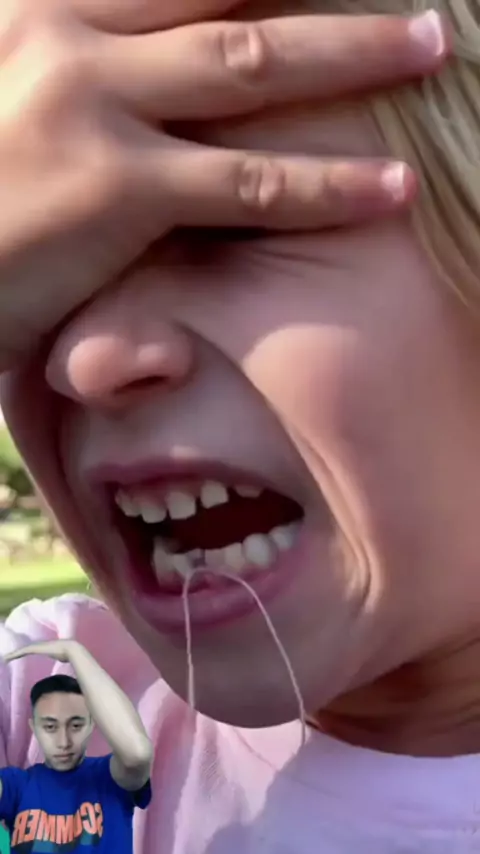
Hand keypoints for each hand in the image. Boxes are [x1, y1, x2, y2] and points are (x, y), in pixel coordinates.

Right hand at [0, 0, 447, 368]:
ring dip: (354, 52)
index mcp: (31, 5)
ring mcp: (91, 103)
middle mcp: (63, 34)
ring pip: (252, 65)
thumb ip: (57, 61)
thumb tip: (125, 61)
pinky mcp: (116, 190)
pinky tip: (392, 187)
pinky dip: (330, 187)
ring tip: (429, 46)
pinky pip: (251, 185)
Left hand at [3, 640, 79, 663]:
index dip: (26, 652)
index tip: (20, 655)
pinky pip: (22, 652)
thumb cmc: (71, 655)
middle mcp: (40, 645)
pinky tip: (7, 658)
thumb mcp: (64, 657)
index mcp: (46, 647)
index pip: (33, 649)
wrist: (72, 649)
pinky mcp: (35, 648)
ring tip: (5, 658)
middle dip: (17, 653)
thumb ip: (64, 659)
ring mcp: (37, 646)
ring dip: (13, 655)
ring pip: (21, 651)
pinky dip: (14, 655)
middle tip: (8, 656)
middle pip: (25, 649)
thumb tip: (71, 665)